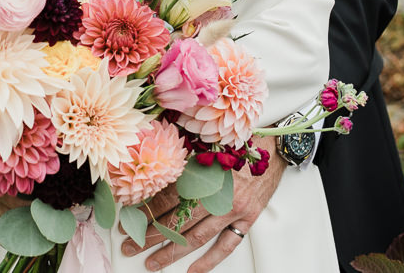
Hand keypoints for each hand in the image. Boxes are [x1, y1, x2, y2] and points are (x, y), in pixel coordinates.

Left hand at [119, 137, 284, 271]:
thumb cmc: (238, 143)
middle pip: (178, 221)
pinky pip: (227, 245)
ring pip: (197, 237)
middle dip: (151, 236)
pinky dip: (210, 260)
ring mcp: (234, 209)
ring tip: (152, 263)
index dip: (147, 211)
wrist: (274, 147)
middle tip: (130, 246)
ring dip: (172, 252)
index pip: (168, 199)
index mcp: (204, 173)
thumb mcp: (207, 147)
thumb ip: (183, 166)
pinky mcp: (248, 219)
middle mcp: (218, 194)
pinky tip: (193, 271)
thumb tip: (151, 181)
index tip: (129, 221)